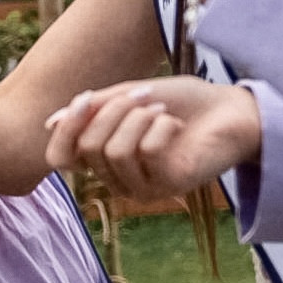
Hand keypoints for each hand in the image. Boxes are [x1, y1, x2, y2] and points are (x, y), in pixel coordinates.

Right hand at [45, 75, 260, 199]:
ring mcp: (142, 187)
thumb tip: (49, 122)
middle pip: (87, 148)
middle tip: (144, 95)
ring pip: (113, 152)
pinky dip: (159, 128)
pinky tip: (175, 125)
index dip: (66, 129)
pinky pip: (145, 153)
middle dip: (112, 111)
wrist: (233, 110)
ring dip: (137, 119)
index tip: (86, 98)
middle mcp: (116, 179)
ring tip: (160, 110)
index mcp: (102, 160)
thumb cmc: (181, 102)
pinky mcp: (168, 186)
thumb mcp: (127, 97)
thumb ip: (92, 109)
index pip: (59, 158)